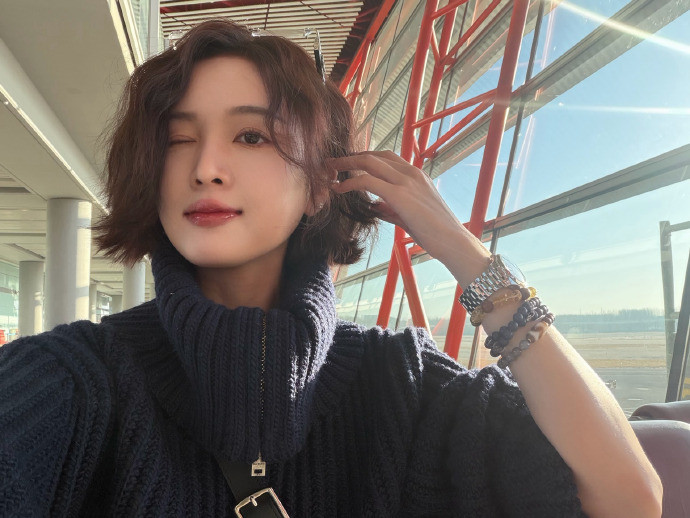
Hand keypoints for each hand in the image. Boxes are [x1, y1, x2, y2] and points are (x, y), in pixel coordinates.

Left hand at [327, 151, 487, 278]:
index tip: (347, 165)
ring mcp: (406, 181)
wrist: (453, 241)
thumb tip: (374, 206)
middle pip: (374, 155)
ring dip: (345, 164)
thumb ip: (391, 208)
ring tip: (328, 170)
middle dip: (350, 157)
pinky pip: (368, 181)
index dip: (364, 158)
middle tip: (331, 162)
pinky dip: (349, 182)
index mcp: (415, 174)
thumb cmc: (434, 231)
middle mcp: (410, 172)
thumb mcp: (410, 215)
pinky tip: (338, 189)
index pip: (385, 157)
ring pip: (368, 162)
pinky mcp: (400, 195)